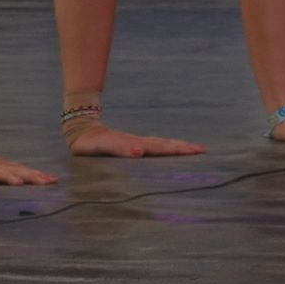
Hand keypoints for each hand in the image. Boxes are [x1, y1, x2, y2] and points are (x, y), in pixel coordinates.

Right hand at [0, 143, 59, 186]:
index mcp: (2, 167)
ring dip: (8, 177)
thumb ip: (8, 176)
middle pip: (16, 171)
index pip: (24, 172)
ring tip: (18, 183)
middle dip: (31, 177)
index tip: (54, 181)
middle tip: (46, 182)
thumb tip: (28, 183)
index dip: (38, 176)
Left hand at [69, 123, 207, 159]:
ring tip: (194, 149)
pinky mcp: (132, 145)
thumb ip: (121, 149)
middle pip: (165, 144)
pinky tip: (172, 150)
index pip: (161, 148)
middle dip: (184, 148)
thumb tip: (139, 152)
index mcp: (135, 145)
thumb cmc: (90, 143)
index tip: (194, 151)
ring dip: (178, 147)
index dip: (177, 150)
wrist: (81, 131)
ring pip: (162, 144)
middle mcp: (139, 143)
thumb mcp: (103, 146)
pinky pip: (154, 146)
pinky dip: (167, 148)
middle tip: (203, 150)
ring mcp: (136, 143)